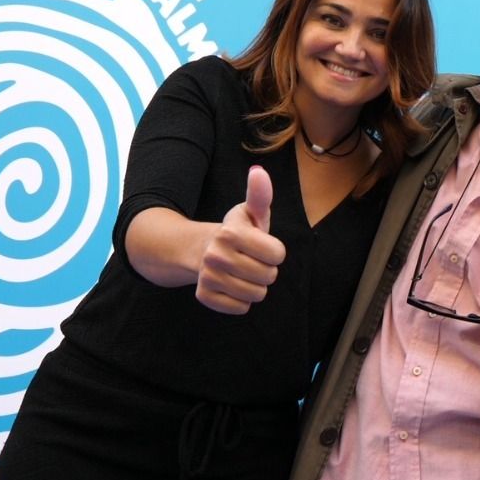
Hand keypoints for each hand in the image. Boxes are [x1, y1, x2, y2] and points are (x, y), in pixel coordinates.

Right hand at [195, 165, 285, 314]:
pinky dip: (241, 299)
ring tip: (242, 272)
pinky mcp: (204, 296)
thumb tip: (258, 172)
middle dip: (266, 269)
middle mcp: (216, 255)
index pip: (277, 254)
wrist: (202, 250)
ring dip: (254, 285)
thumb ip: (260, 195)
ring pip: (256, 294)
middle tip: (251, 260)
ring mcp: (208, 276)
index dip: (274, 251)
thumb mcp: (251, 213)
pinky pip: (241, 307)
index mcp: (231, 232)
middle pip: (268, 276)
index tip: (261, 245)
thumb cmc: (237, 232)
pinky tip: (232, 284)